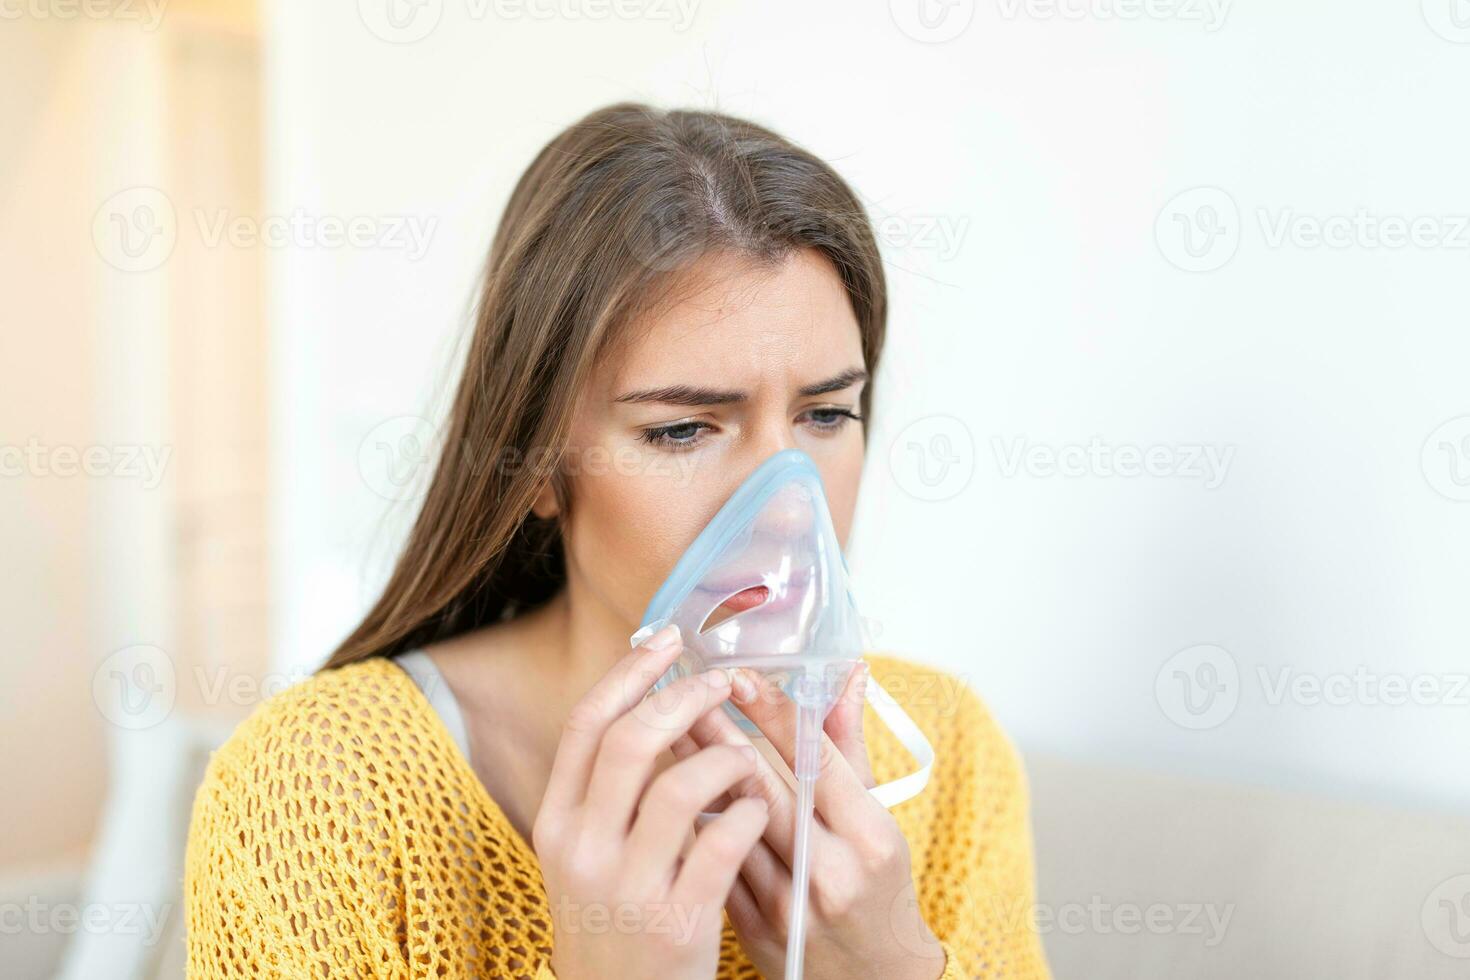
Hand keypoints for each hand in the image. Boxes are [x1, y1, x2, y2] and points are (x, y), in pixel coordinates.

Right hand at [533, 625, 770, 979]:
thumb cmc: (612, 922)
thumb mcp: (586, 855)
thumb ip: (608, 789)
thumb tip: (649, 701)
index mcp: (557, 823)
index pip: (585, 724)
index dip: (630, 673)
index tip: (668, 639)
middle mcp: (582, 849)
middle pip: (630, 741)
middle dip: (685, 698)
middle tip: (723, 682)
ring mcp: (628, 888)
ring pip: (681, 786)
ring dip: (726, 758)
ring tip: (746, 758)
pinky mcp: (677, 922)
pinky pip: (723, 844)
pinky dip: (748, 815)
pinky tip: (757, 811)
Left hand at [671, 663, 946, 979]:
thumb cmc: (879, 890)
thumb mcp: (878, 817)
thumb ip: (851, 746)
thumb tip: (846, 674)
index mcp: (869, 837)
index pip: (815, 757)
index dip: (772, 711)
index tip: (739, 675)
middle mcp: (829, 872)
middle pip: (762, 785)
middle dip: (717, 731)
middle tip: (685, 689)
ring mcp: (787, 905)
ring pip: (727, 824)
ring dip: (691, 771)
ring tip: (663, 729)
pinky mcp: (753, 929)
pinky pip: (711, 864)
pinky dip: (691, 823)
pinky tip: (667, 791)